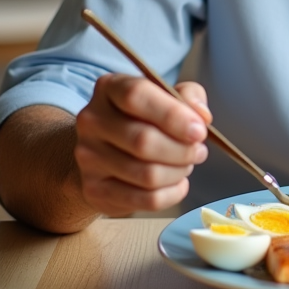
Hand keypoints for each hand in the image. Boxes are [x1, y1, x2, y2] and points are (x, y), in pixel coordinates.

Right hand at [73, 74, 211, 216]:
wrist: (106, 151)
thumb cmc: (144, 118)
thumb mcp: (168, 96)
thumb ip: (189, 97)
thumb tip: (201, 116)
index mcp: (109, 88)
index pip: (136, 96)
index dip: (173, 115)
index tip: (199, 130)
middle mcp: (92, 120)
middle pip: (143, 141)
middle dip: (182, 150)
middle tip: (199, 151)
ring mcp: (88, 157)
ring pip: (147, 174)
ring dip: (178, 172)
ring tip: (186, 165)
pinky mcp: (94, 189)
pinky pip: (145, 200)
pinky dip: (172, 194)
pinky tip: (177, 183)